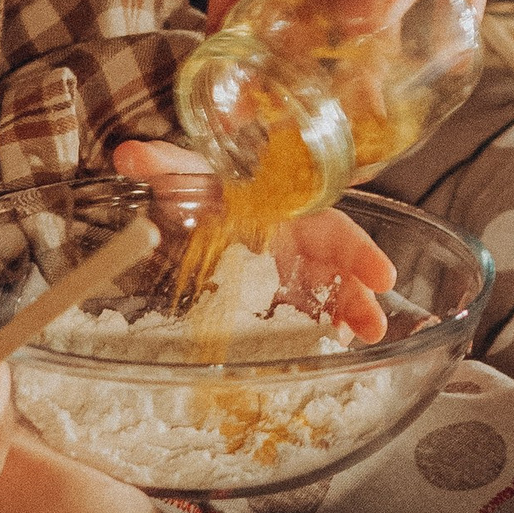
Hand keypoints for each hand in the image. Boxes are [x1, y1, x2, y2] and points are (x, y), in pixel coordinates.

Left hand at [110, 138, 394, 339]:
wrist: (174, 211)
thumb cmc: (191, 188)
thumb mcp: (183, 172)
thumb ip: (162, 162)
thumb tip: (132, 156)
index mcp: (282, 211)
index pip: (329, 228)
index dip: (357, 251)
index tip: (381, 275)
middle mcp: (288, 246)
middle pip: (333, 270)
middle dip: (357, 296)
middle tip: (374, 326)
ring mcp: (277, 280)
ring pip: (319, 299)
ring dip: (341, 322)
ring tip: (356, 345)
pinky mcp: (260, 308)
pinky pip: (291, 323)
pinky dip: (307, 339)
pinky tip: (318, 356)